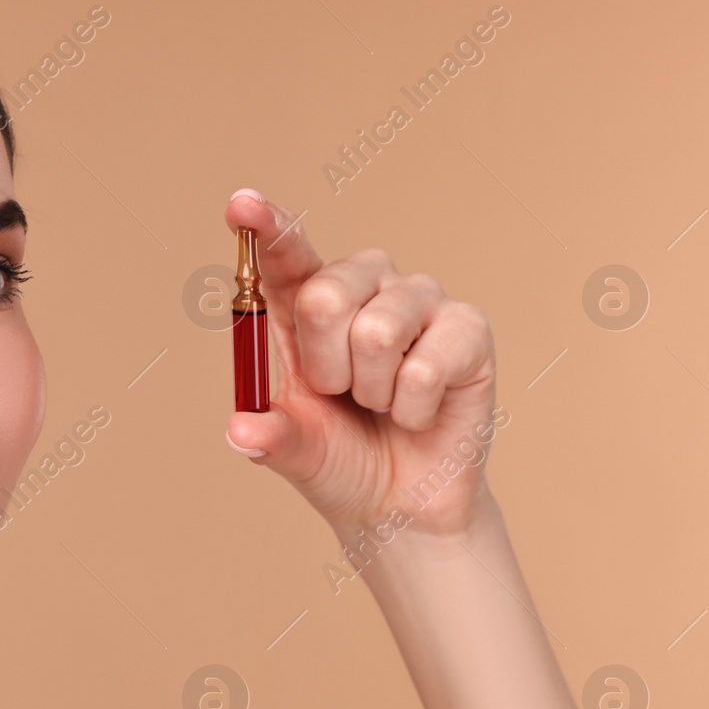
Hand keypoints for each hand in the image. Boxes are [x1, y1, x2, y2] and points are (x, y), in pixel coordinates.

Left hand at [223, 189, 500, 537]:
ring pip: (377, 331)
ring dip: (371, 392)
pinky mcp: (468, 327)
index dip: (267, 227)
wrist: (402, 504)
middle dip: (325, 366)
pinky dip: (412, 410)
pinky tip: (419, 413)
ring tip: (382, 404)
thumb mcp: (295, 450)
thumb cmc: (342, 460)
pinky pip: (423, 368)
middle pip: (326, 295)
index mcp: (308, 303)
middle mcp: (363, 286)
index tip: (242, 205)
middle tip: (341, 394)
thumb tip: (241, 432)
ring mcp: (418, 300)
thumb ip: (269, 435)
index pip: (287, 255)